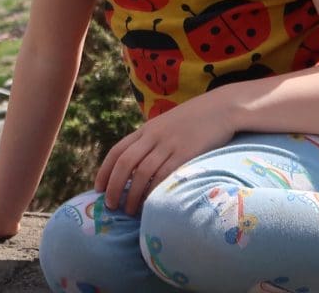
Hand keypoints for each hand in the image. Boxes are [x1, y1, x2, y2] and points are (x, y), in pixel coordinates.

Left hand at [95, 91, 236, 211]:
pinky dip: (154, 191)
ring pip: (142, 171)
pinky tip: (151, 203)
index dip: (104, 171)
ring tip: (129, 211)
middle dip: (114, 186)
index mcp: (146, 130)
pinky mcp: (186, 153)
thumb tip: (139, 167)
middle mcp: (153, 136)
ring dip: (132, 194)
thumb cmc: (195, 120)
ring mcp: (169, 144)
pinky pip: (164, 175)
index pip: (117, 151)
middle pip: (124, 163)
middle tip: (110, 205)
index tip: (98, 188)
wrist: (221, 108)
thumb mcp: (167, 126)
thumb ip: (153, 142)